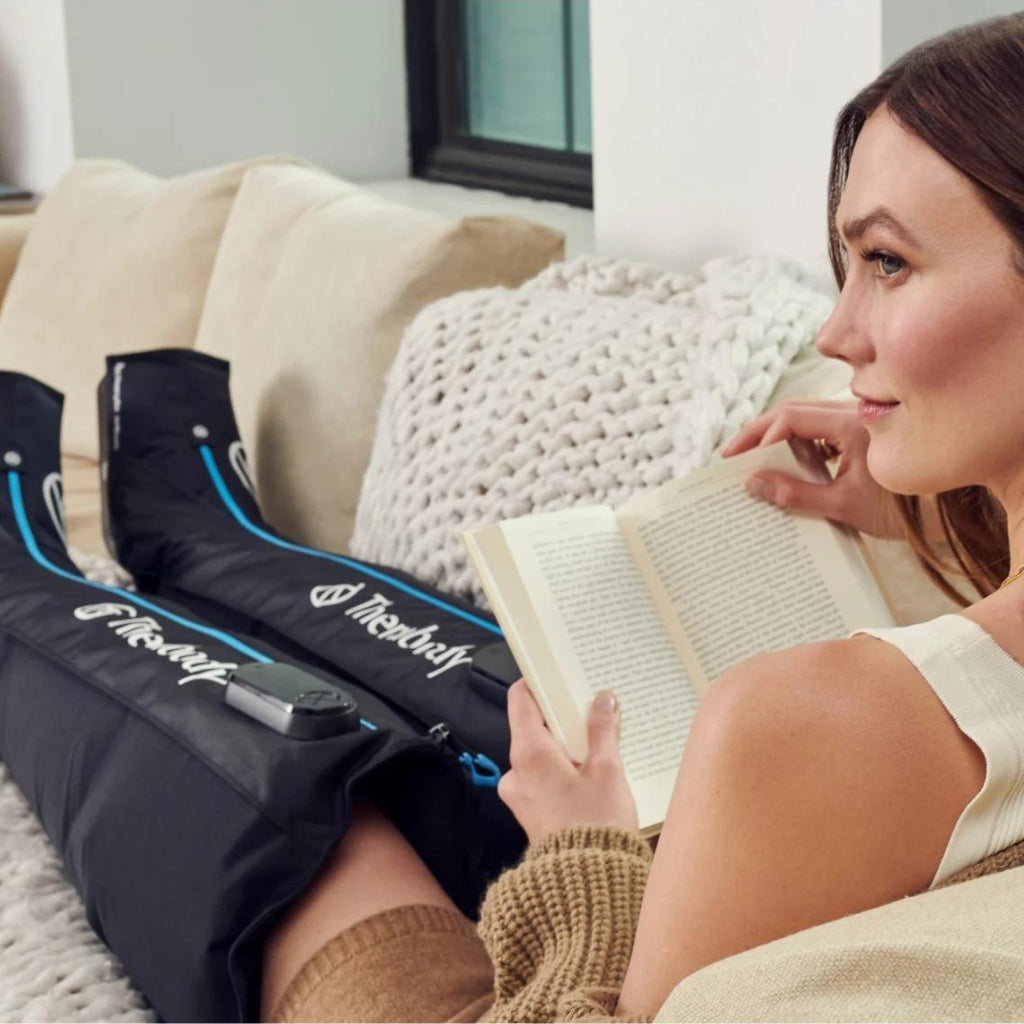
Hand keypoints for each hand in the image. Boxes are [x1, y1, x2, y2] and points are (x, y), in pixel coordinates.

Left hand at [498, 680, 637, 843]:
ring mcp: (521, 795)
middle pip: (535, 727)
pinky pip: (545, 778)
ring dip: (567, 747)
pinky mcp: (532, 813)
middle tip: (594, 710)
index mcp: (529, 753)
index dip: (539, 683)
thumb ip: (603, 729)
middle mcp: (516, 771)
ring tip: (601, 746)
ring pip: (542, 754)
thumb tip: (602, 698)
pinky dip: (565, 770)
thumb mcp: (607, 770)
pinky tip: (593, 776)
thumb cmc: (597, 826)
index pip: (521, 700)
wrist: (587, 886)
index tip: (560, 674)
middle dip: (564, 718)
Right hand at [721, 399, 902, 538]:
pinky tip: (784, 466)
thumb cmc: (903, 510)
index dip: (759, 437)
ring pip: (804, 419)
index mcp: (851, 424)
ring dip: (775, 438)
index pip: (791, 418)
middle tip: (731, 457)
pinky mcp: (859, 433)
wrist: (950, 512)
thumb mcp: (843, 506)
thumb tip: (754, 483)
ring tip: (751, 462)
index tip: (736, 460)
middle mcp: (853, 413)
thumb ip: (796, 494)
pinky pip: (819, 431)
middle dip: (758, 433)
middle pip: (792, 411)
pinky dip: (796, 445)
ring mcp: (856, 421)